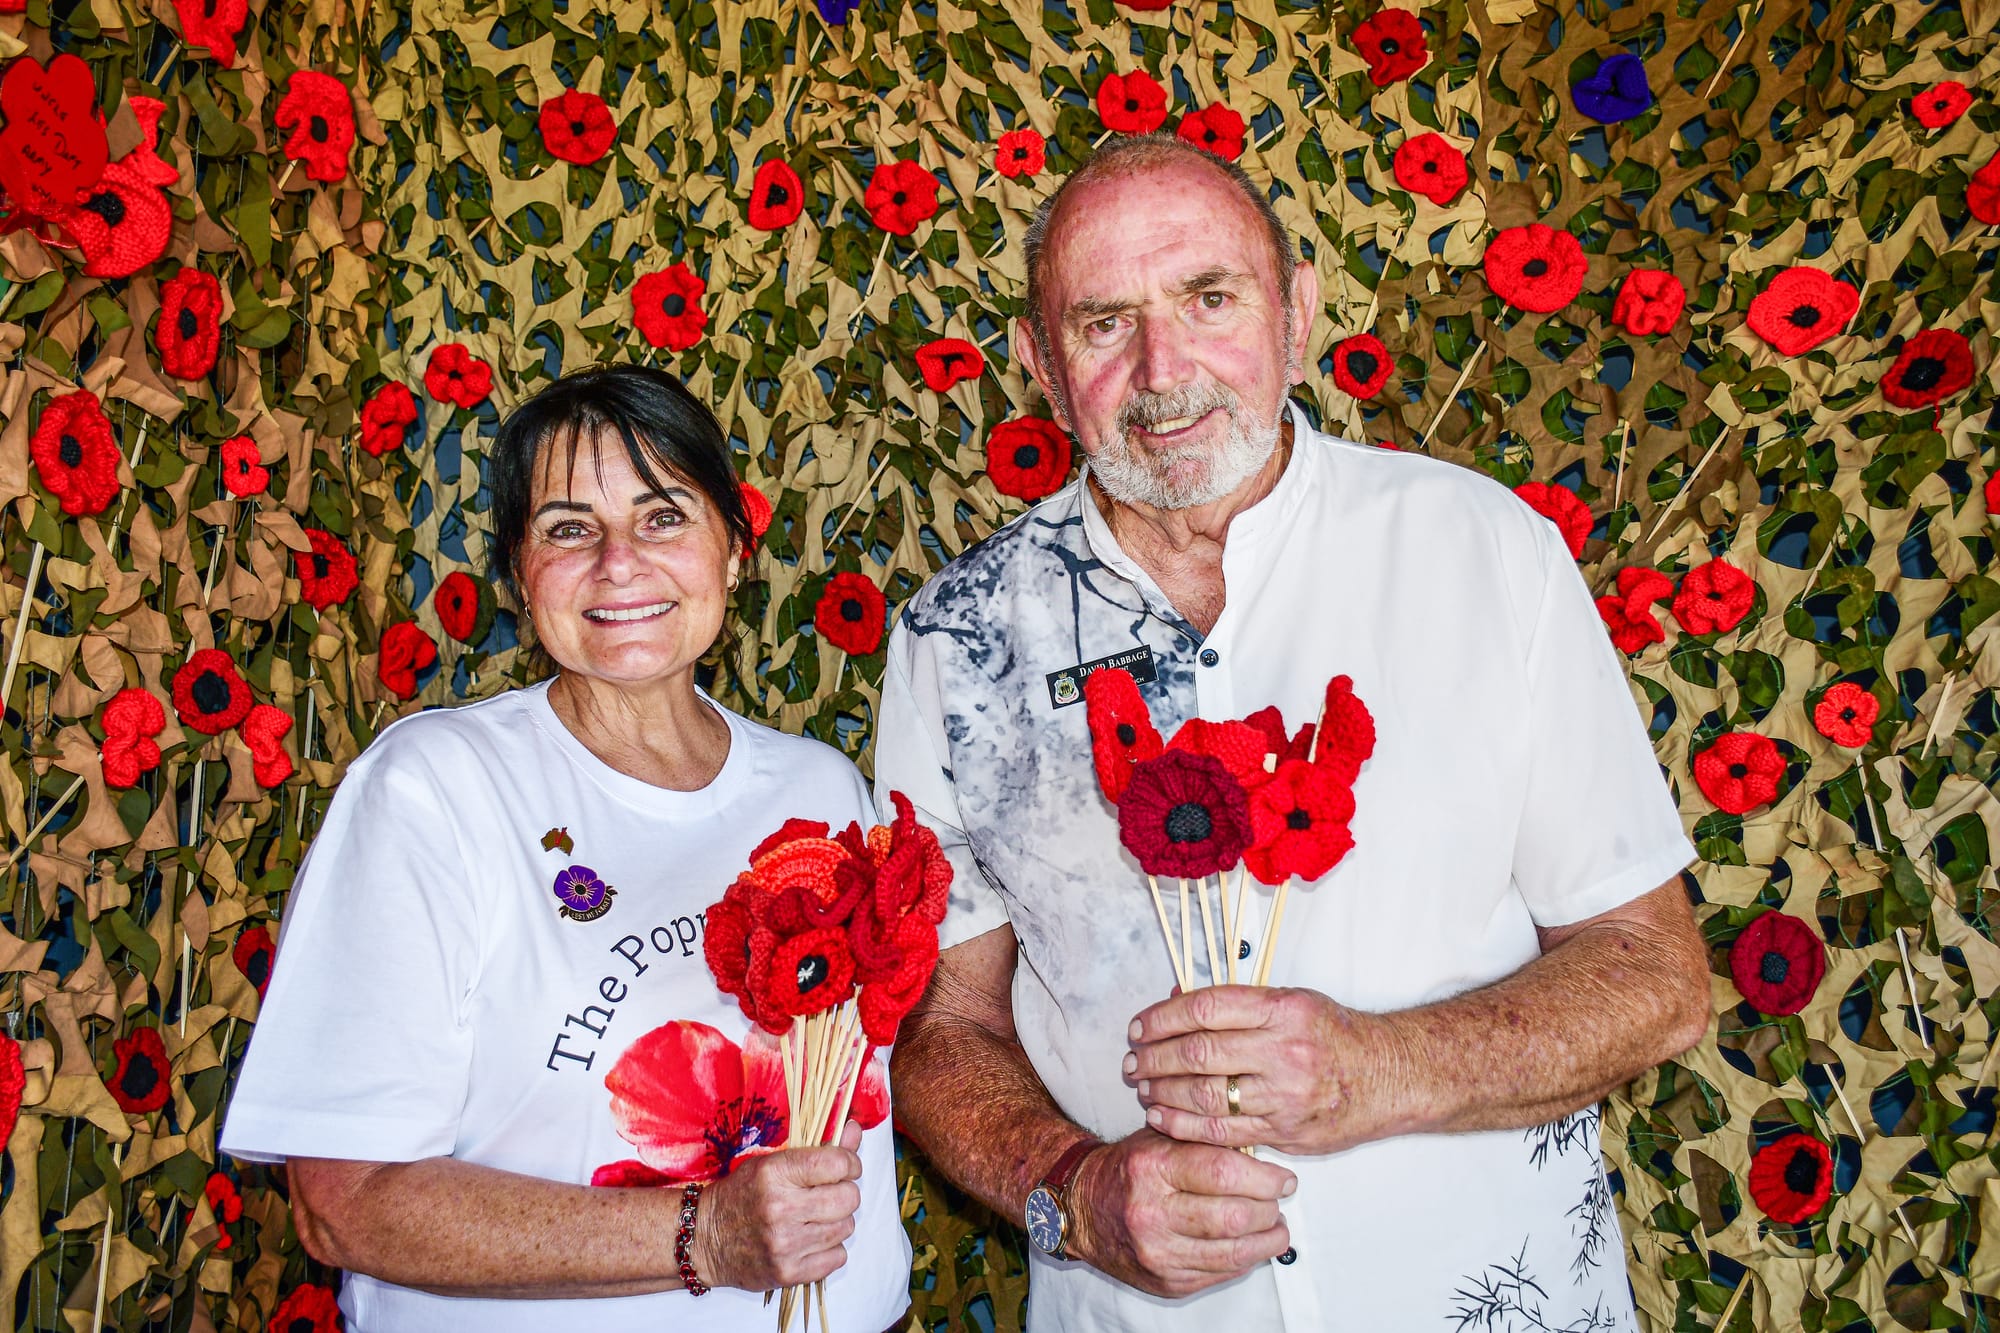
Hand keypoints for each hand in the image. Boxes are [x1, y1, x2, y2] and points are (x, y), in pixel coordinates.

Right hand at [691, 1120, 863, 1290]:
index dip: (850, 1163)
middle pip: (848, 1198)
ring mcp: (785, 1244)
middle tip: (829, 1193)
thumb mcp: (771, 1162)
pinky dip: (830, 1248)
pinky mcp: (788, 1273)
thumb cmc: (740, 1195)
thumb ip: (818, 1148)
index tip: (845, 1167)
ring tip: (815, 1217)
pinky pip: (837, 1257)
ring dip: (837, 1221)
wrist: (703, 1238)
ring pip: (846, 1227)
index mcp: (775, 1174)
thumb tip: (854, 1130)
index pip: (837, 1163)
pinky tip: (811, 1240)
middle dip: (845, 1192)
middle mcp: (780, 1209)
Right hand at [1065, 1127, 1293, 1298]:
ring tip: (1276, 1226)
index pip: (1222, 1172)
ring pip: (1234, 1253)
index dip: (1264, 1178)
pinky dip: (1245, 1259)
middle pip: (1233, 1217)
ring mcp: (1158, 1253)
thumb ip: (1207, 1141)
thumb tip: (1265, 1155)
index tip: (1283, 1178)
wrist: (1083, 1209)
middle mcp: (1151, 1213)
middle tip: (1278, 1200)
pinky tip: (1250, 1244)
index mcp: (1151, 1167)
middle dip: (1269, 1209)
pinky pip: (1221, 1274)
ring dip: (1267, 1240)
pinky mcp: (1166, 1282)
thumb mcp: (1161, 1138)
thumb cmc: (1130, 1169)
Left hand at [1127, 985, 1409, 1155]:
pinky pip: (1222, 1131)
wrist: (1389, 1077)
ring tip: (1142, 1087)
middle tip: (1132, 1061)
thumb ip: (1238, 1005)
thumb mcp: (1292, 1002)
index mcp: (1283, 1009)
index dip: (1163, 1018)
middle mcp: (1284, 1050)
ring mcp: (1285, 1095)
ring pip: (1205, 1095)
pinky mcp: (1285, 1131)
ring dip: (1163, 1093)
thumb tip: (1176, 1000)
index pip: (1206, 1008)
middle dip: (1154, 1058)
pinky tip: (1162, 1117)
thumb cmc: (1336, 1036)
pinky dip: (1183, 1125)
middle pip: (1199, 1053)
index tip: (1140, 1027)